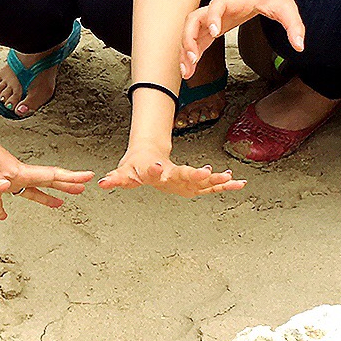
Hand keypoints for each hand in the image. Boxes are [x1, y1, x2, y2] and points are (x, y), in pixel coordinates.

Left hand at [0, 128, 93, 219]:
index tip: (88, 177)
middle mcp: (17, 175)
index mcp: (20, 172)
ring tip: (58, 204)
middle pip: (47, 181)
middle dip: (66, 186)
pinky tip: (3, 215)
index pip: (51, 175)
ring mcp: (6, 178)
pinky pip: (1, 198)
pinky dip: (2, 208)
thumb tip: (5, 188)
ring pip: (30, 191)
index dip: (71, 177)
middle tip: (82, 190)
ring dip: (45, 197)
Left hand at [100, 145, 244, 198]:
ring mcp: (186, 177)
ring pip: (202, 179)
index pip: (155, 169)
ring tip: (229, 178)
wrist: (149, 154)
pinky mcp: (194, 183)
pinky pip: (210, 186)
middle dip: (195, 175)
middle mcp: (173, 172)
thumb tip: (102, 184)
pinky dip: (224, 185)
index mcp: (155, 170)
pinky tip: (239, 184)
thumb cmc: (135, 166)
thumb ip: (115, 179)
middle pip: (185, 173)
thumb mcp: (124, 172)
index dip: (155, 169)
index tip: (157, 168)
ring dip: (215, 179)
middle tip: (206, 173)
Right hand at [180, 0, 303, 73]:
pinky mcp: (211, 27)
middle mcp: (218, 9)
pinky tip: (189, 70)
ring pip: (190, 31)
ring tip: (187, 72)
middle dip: (189, 38)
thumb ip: (293, 25)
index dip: (214, 17)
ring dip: (185, 49)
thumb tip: (300, 46)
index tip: (215, 32)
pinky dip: (190, 53)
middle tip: (192, 58)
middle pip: (193, 19)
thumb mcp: (286, 6)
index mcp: (234, 1)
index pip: (217, 6)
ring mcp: (212, 17)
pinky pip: (195, 39)